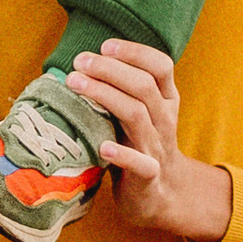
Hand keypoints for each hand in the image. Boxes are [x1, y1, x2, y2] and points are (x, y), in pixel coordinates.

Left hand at [65, 39, 232, 241]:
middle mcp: (165, 120)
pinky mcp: (148, 177)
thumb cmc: (138, 144)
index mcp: (166, 100)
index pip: (161, 66)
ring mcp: (158, 148)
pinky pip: (140, 164)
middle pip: (144, 87)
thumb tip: (80, 62)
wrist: (159, 195)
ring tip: (75, 84)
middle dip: (110, 70)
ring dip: (105, 97)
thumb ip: (121, 89)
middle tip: (79, 62)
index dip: (135, 53)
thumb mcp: (138, 112)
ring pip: (137, 116)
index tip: (105, 46)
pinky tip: (102, 146)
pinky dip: (122, 154)